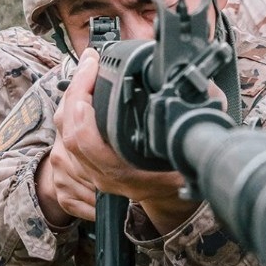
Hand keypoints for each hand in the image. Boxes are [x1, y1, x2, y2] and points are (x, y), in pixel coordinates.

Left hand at [36, 49, 198, 233]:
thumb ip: (191, 128)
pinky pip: (63, 143)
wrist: (170, 203)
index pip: (83, 136)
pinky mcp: (82, 175)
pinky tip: (78, 99)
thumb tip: (203, 94)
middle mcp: (101, 176)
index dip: (81, 99)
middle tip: (89, 62)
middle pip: (67, 130)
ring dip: (69, 102)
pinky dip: (68, 117)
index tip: (92, 68)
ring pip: (61, 135)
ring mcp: (89, 177)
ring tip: (85, 74)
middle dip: (75, 89)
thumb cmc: (180, 176)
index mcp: (121, 172)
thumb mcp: (189, 154)